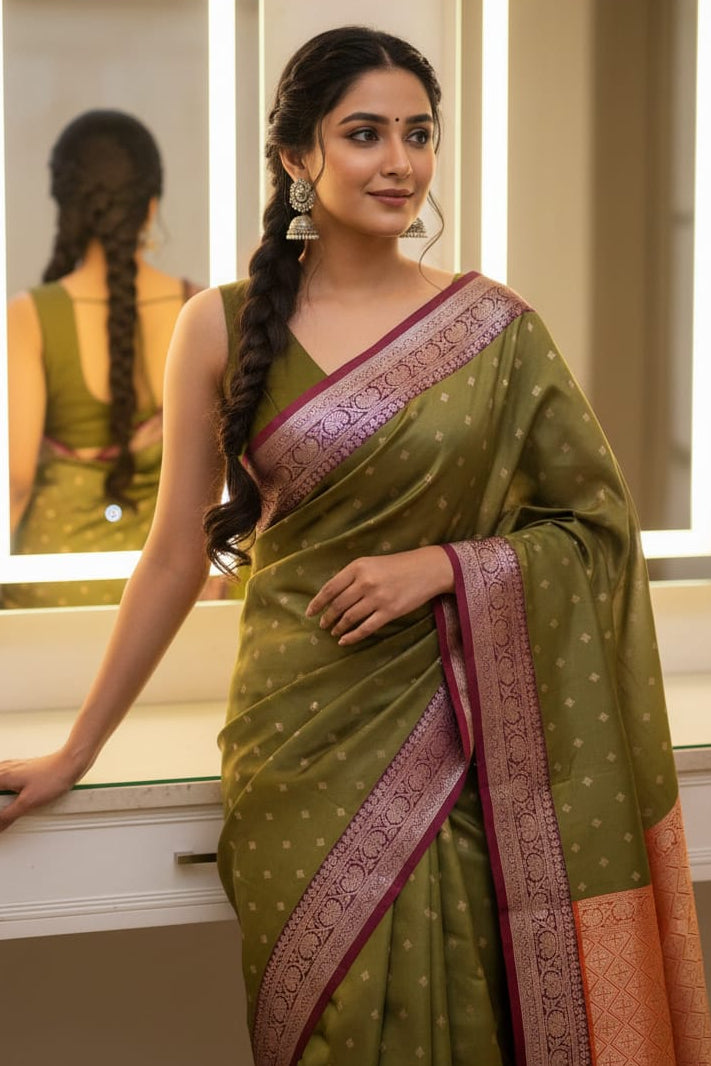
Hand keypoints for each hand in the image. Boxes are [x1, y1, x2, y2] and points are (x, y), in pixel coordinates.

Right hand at [0, 749, 85, 831]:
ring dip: (1, 798)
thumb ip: (8, 816)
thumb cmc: (53, 777)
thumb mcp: (27, 803)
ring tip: (5, 810)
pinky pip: (3, 778)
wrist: (70, 763)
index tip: (0, 818)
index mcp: (2, 776)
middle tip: (3, 816)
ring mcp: (12, 767)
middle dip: (0, 805)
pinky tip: (9, 798)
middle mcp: (4, 768)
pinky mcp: (21, 768)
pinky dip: (3, 789)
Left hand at [306, 546, 453, 645]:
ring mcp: (377, 598)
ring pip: (350, 618)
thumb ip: (353, 576)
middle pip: (338, 605)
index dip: (317, 602)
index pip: (330, 588)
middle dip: (327, 617)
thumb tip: (332, 596)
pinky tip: (345, 641)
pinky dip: (352, 636)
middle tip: (322, 625)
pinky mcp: (389, 611)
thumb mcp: (371, 563)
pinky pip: (365, 628)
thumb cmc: (398, 565)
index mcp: (358, 567)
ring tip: (334, 632)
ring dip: (338, 627)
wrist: (427, 569)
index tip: (309, 612)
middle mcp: (365, 582)